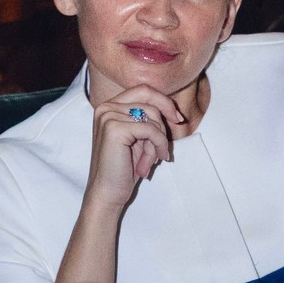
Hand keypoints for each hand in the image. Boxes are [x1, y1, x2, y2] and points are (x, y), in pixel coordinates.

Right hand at [84, 84, 190, 212]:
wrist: (107, 192)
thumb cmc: (123, 168)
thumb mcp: (139, 139)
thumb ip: (148, 121)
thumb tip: (174, 112)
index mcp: (109, 106)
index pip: (143, 90)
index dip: (164, 102)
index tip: (177, 119)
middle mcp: (106, 107)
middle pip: (150, 103)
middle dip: (161, 128)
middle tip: (160, 151)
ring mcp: (108, 116)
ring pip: (152, 118)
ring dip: (158, 142)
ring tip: (151, 160)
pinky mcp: (114, 128)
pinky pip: (151, 130)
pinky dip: (158, 146)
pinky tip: (150, 162)